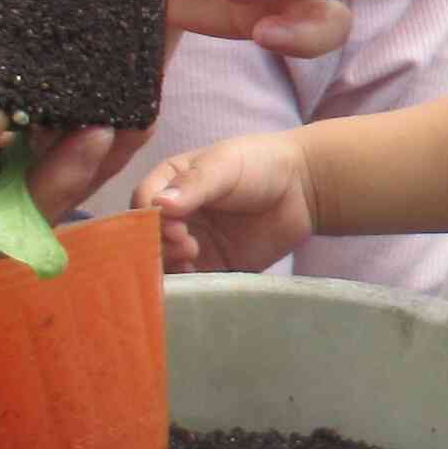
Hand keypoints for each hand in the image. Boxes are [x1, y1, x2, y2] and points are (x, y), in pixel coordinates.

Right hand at [141, 133, 317, 274]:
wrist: (304, 188)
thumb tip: (159, 205)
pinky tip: (199, 277)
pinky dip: (188, 284)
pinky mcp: (213, 267)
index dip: (150, 218)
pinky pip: (192, 281)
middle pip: (148, 237)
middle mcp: (175, 215)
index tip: (174, 226)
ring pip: (164, 262)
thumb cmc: (261, 165)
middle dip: (159, 245)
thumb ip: (193, 185)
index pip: (143, 203)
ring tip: (195, 257)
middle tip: (188, 245)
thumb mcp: (224, 165)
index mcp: (170, 183)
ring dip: (170, 265)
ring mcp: (192, 243)